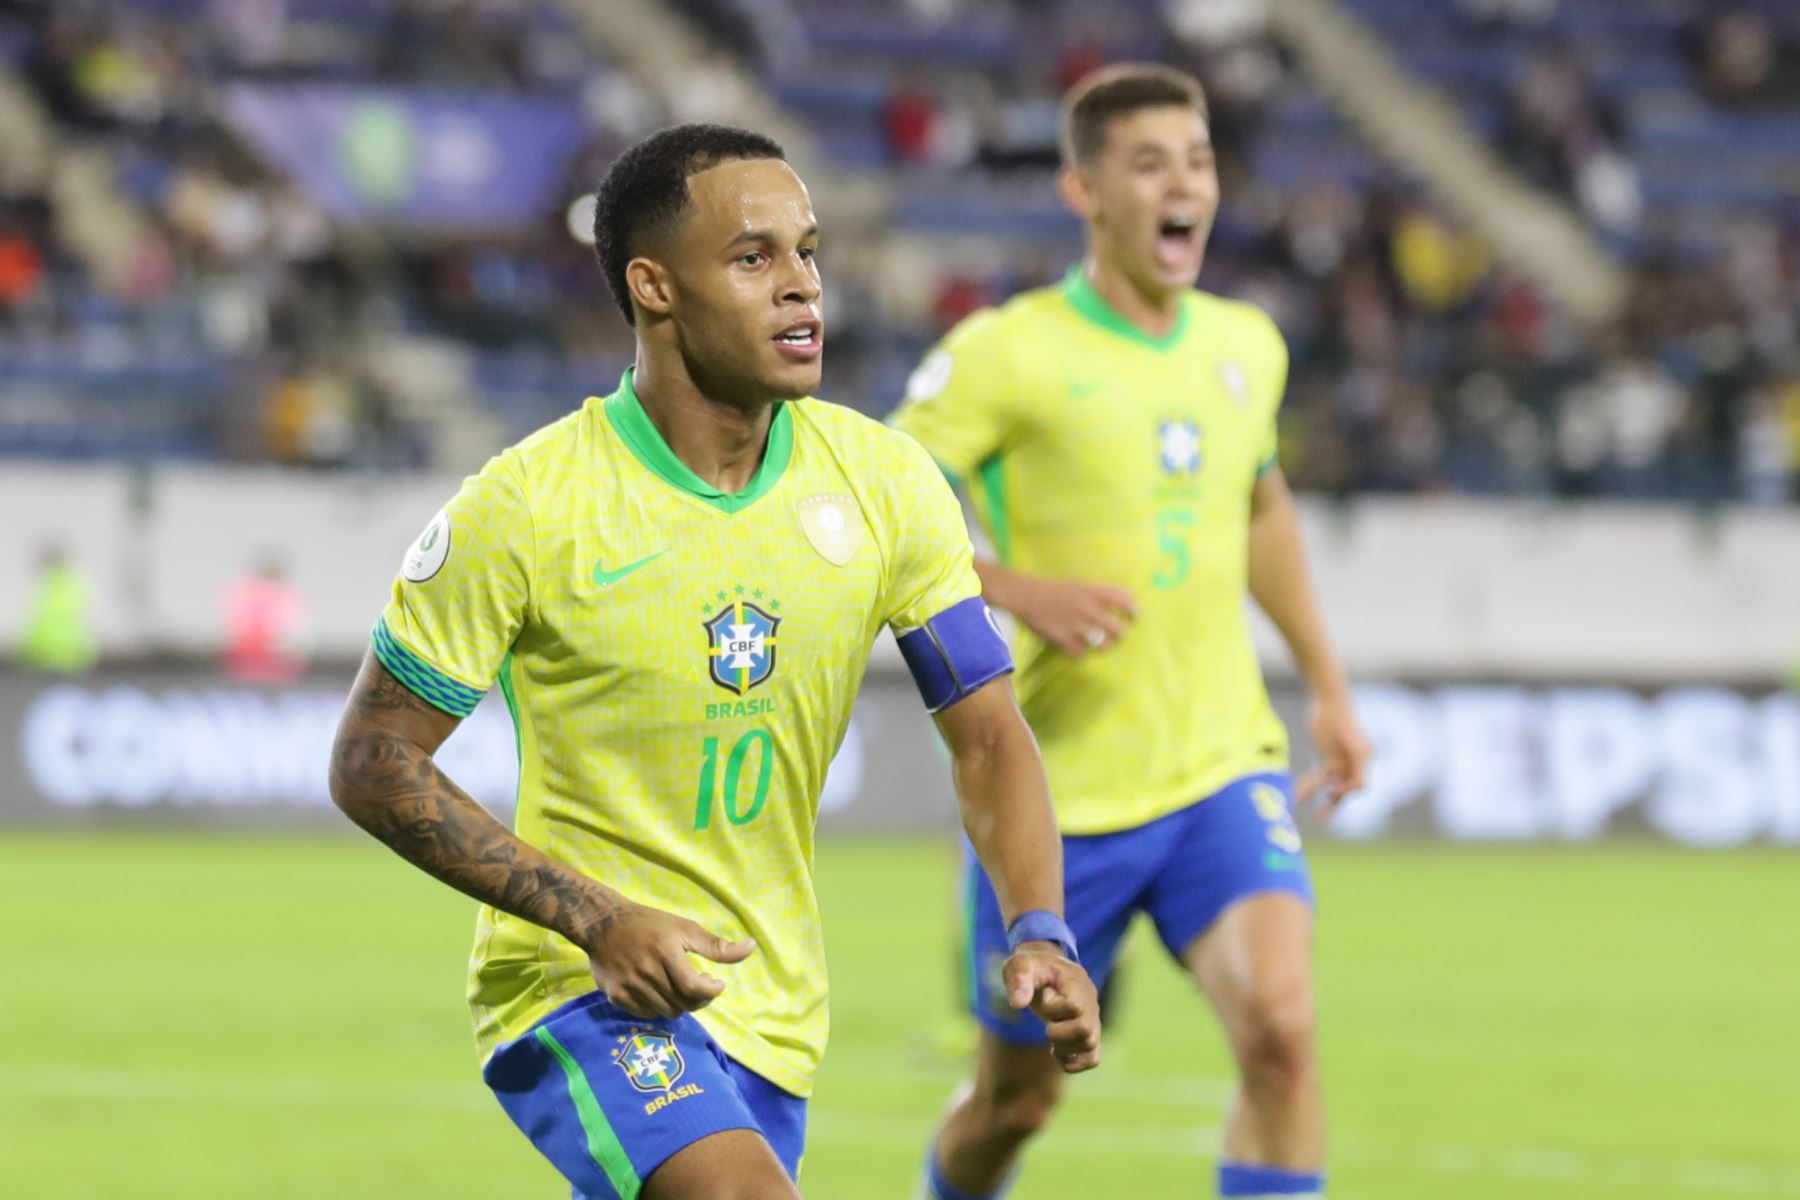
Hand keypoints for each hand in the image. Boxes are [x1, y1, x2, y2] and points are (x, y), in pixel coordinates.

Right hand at [581, 901, 756, 1019]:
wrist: (602, 924)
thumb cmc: (649, 924)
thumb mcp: (684, 928)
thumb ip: (716, 946)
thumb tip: (752, 947)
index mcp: (665, 953)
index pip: (694, 988)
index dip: (711, 991)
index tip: (716, 983)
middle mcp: (646, 973)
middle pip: (683, 1004)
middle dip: (698, 998)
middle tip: (700, 984)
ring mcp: (629, 987)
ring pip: (666, 1012)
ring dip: (680, 1004)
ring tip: (680, 987)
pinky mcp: (616, 996)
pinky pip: (646, 1014)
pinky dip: (659, 1007)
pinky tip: (660, 991)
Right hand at [1002, 575, 1135, 657]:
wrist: (1026, 595)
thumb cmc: (1056, 589)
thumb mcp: (1081, 584)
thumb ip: (1103, 592)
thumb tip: (1129, 598)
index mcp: (1094, 592)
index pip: (1126, 603)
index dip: (1133, 612)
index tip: (1133, 618)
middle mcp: (1089, 609)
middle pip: (1119, 631)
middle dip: (1119, 634)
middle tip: (1116, 634)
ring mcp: (1077, 626)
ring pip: (1104, 645)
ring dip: (1105, 646)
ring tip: (1100, 644)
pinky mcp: (1063, 639)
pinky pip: (1082, 653)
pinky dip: (1083, 652)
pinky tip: (1080, 647)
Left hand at [1004, 944, 1101, 1072]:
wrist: (1045, 969)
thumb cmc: (1032, 966)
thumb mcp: (1020, 964)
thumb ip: (1019, 980)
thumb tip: (1017, 1004)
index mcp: (1076, 982)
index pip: (1075, 1007)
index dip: (1054, 1009)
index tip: (1045, 998)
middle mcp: (1090, 1001)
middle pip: (1086, 1030)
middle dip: (1059, 1033)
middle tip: (1047, 1024)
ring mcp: (1092, 1019)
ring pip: (1090, 1046)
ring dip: (1065, 1048)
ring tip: (1051, 1036)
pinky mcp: (1089, 1033)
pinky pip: (1093, 1058)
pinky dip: (1075, 1062)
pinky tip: (1057, 1053)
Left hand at [1297, 690, 1370, 814]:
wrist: (1328, 701)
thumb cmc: (1342, 720)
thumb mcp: (1354, 745)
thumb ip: (1359, 768)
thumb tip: (1360, 791)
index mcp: (1365, 760)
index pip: (1359, 786)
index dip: (1347, 790)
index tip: (1332, 788)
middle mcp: (1354, 763)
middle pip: (1346, 791)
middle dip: (1335, 805)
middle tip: (1321, 818)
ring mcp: (1341, 761)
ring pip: (1331, 787)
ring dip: (1321, 800)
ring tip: (1312, 813)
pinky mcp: (1327, 758)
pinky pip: (1319, 778)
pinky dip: (1310, 787)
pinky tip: (1298, 796)